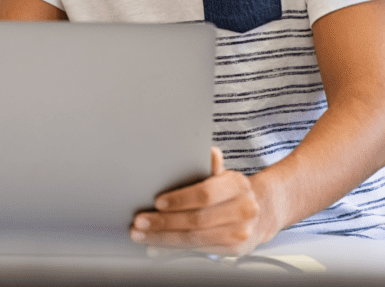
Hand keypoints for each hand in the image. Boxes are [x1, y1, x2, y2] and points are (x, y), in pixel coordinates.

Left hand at [130, 147, 269, 255]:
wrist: (263, 212)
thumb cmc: (233, 191)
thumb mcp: (224, 175)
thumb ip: (211, 167)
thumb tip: (210, 152)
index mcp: (238, 186)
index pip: (205, 194)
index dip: (179, 199)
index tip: (157, 202)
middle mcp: (243, 212)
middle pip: (197, 220)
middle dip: (164, 222)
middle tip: (140, 221)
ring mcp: (240, 234)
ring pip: (195, 239)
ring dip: (163, 238)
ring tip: (141, 234)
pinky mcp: (234, 250)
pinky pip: (198, 250)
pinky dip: (174, 249)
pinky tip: (156, 245)